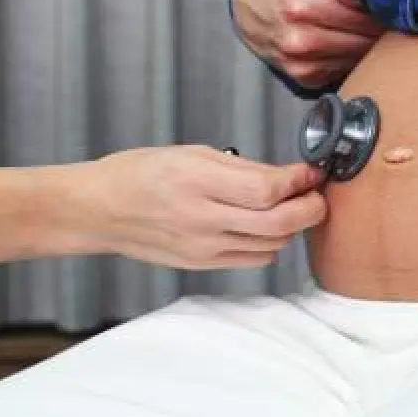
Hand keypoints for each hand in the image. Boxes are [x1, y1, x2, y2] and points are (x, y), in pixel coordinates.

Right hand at [63, 146, 325, 269]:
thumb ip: (242, 167)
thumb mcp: (191, 153)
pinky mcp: (202, 264)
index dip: (299, 181)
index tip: (310, 171)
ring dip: (291, 225)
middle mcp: (201, 219)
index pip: (267, 190)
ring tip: (290, 205)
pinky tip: (264, 225)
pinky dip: (270, 243)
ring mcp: (202, 248)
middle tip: (317, 193)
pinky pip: (253, 259)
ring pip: (272, 245)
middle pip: (278, 224)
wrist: (100, 211)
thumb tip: (287, 175)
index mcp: (196, 182)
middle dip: (310, 208)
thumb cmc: (140, 173)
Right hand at [232, 0, 384, 88]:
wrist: (248, 8)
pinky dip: (355, 55)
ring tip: (378, 24)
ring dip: (372, 41)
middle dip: (381, 23)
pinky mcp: (304, 77)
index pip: (360, 9)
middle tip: (394, 12)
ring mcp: (300, 62)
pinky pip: (344, 68)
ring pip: (356, 55)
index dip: (379, 2)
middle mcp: (299, 37)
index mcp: (300, 4)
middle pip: (362, 35)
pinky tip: (355, 40)